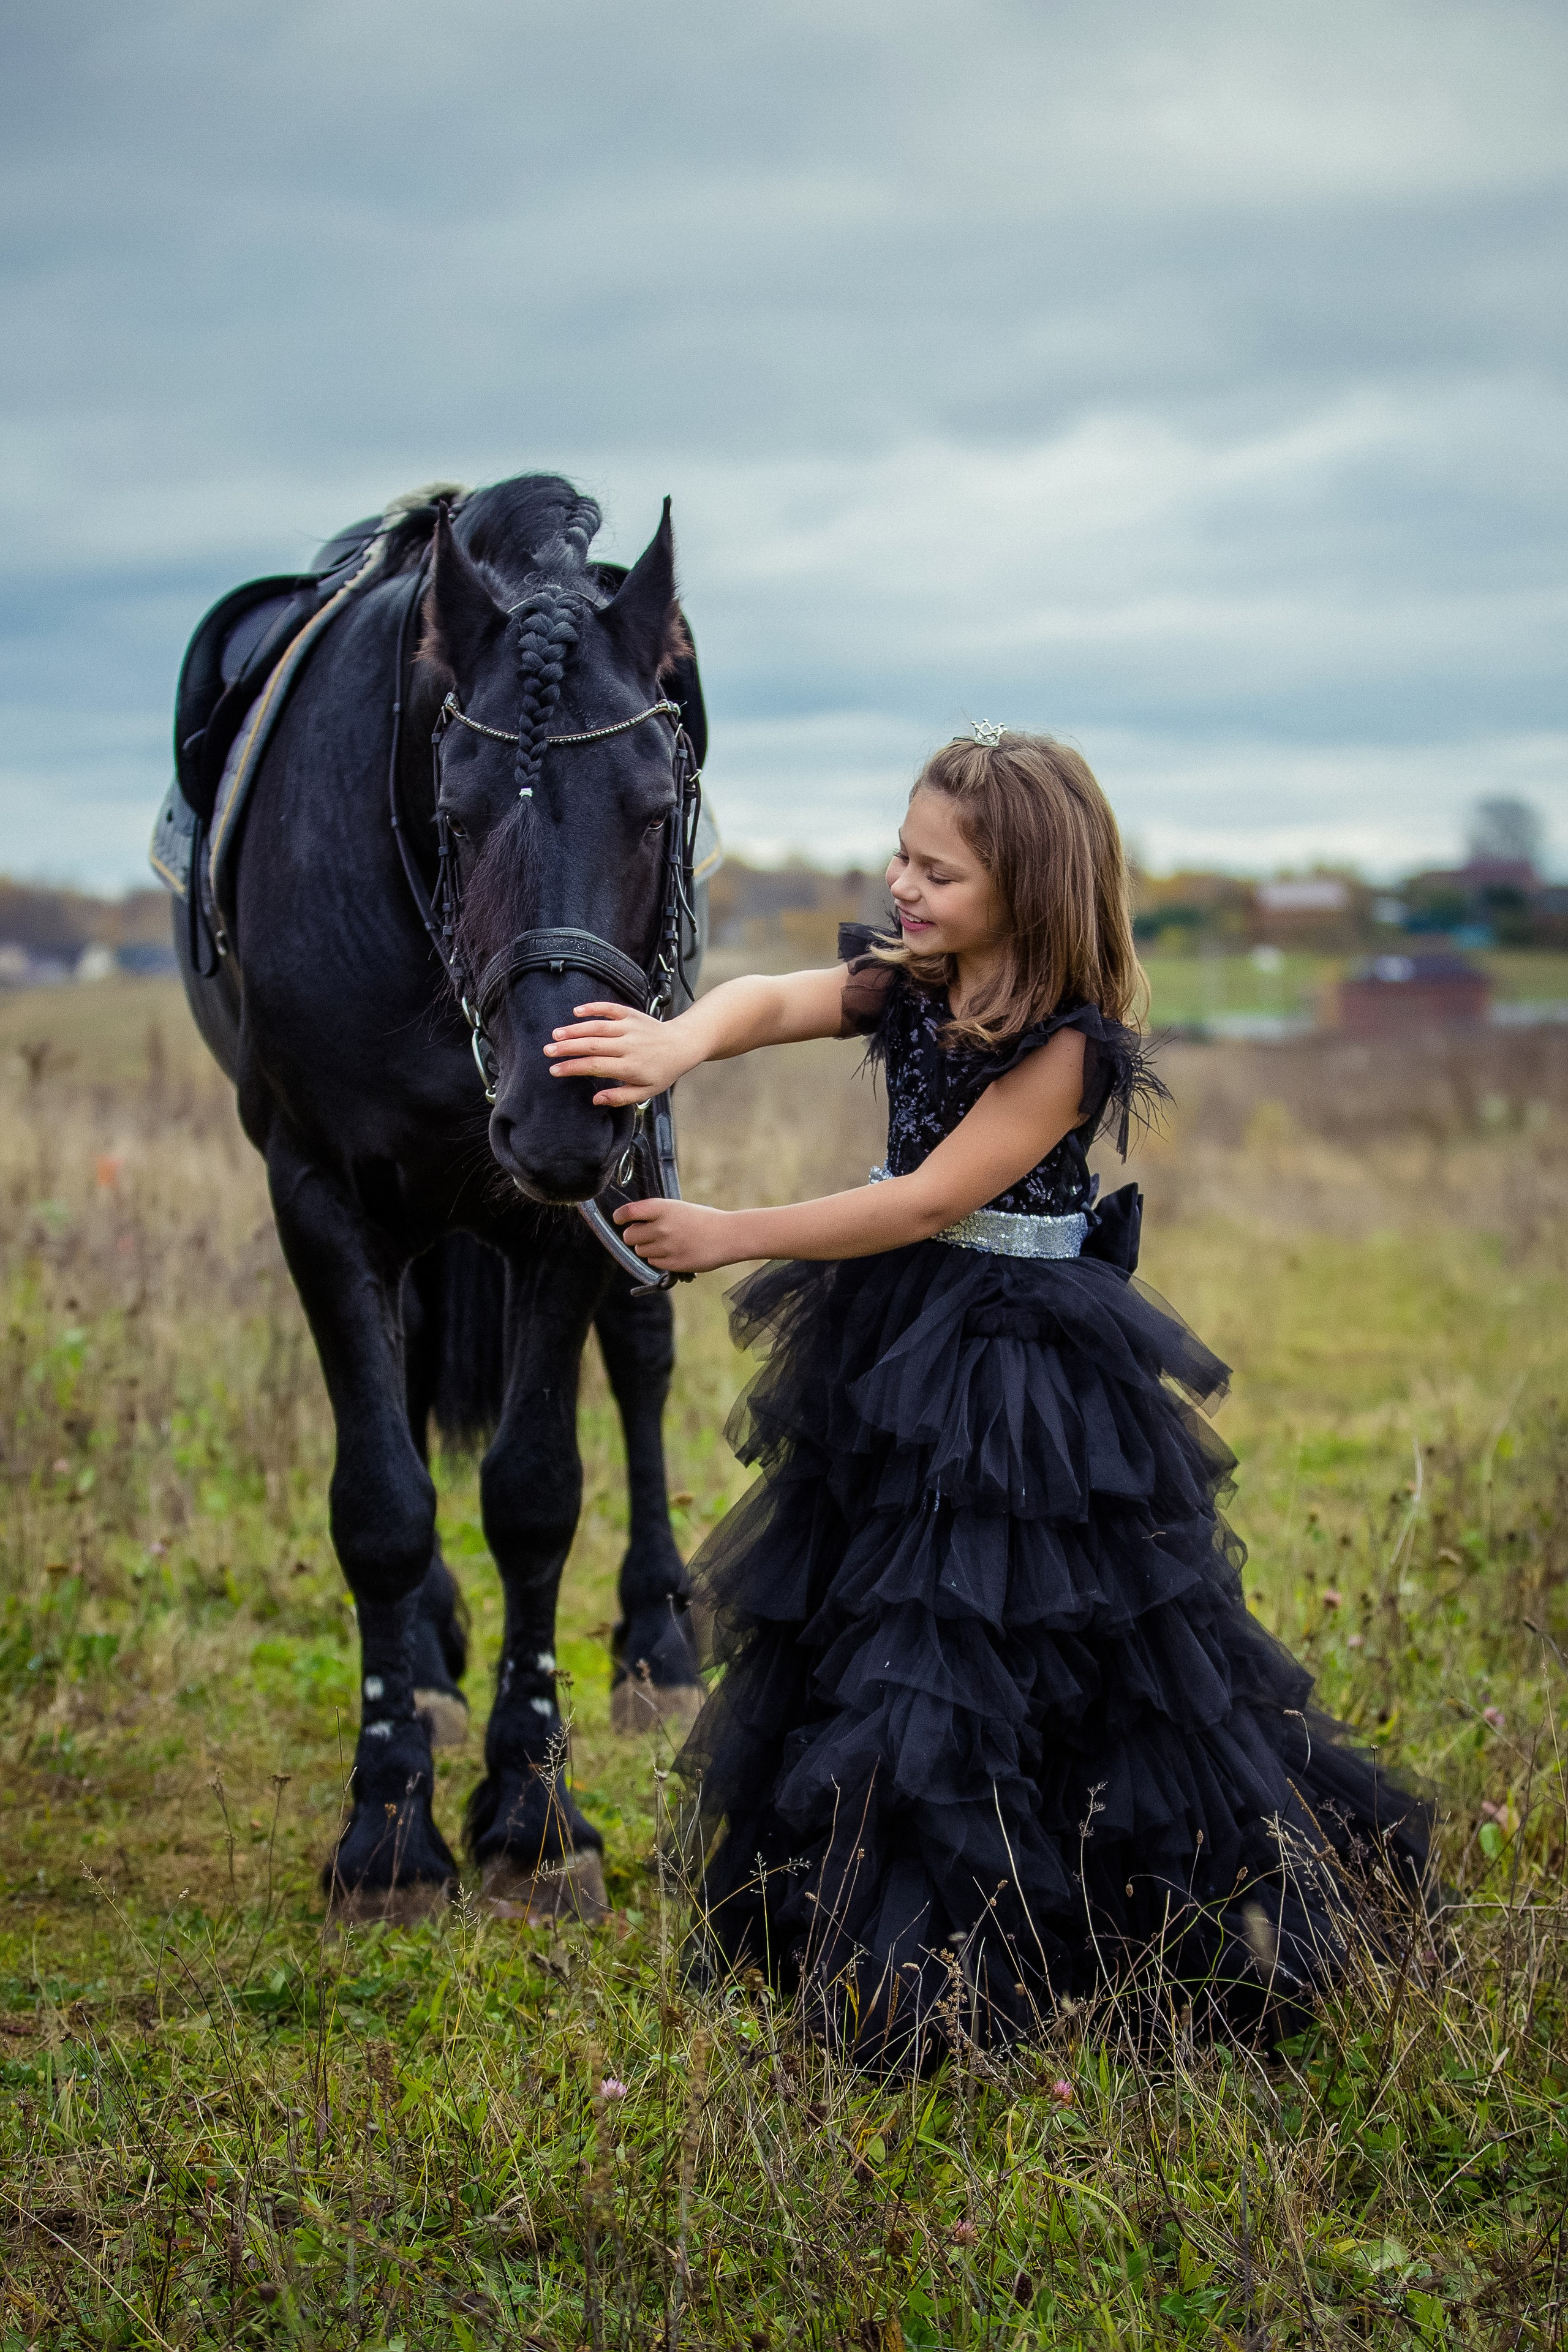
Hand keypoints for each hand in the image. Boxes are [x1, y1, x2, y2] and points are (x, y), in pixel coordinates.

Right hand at [543, 1002, 695, 1106]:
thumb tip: (595, 1099)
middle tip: (547, 1051)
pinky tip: (576, 1011)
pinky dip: (593, 1008)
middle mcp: (628, 1045)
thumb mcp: (646, 1092)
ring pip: (597, 1027)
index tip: (555, 1070)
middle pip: (592, 1045)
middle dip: (567, 1048)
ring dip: (575, 1029)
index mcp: (630, 1066)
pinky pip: (610, 1008)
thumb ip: (620, 1098)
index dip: (573, 1067)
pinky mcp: (631, 1015)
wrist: (682, 1045)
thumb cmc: (662, 1071)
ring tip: (556, 1034)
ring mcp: (629, 1028)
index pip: (595, 1066)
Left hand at [612, 1196, 736, 1272]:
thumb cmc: (704, 1219)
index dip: (620, 1216)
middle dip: (634, 1236)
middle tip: (646, 1234)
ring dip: (647, 1248)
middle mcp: (662, 1227)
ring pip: (640, 1251)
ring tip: (666, 1242)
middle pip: (629, 1236)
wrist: (728, 1236)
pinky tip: (674, 1251)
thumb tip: (634, 1222)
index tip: (619, 1219)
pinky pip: (653, 1262)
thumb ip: (657, 1214)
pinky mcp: (673, 1263)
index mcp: (663, 1208)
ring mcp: (667, 1246)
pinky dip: (659, 1258)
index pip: (629, 1212)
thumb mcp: (679, 1208)